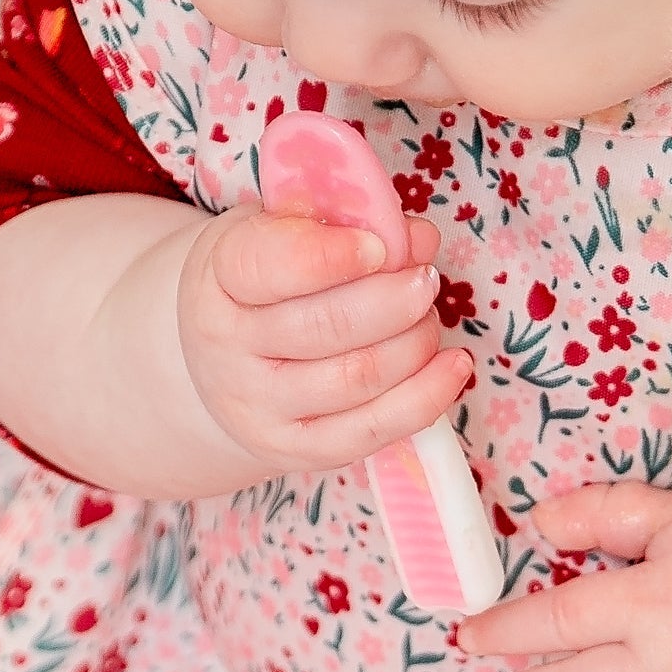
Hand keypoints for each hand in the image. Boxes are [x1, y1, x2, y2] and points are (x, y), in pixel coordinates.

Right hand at [174, 203, 472, 475]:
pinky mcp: (296, 450)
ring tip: (428, 316)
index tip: (380, 244)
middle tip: (425, 280)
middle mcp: (227, 349)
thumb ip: (343, 221)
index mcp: (218, 278)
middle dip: (396, 300)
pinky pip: (373, 429)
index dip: (335, 255)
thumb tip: (419, 239)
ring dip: (415, 342)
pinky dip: (427, 396)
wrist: (223, 363)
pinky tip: (453, 365)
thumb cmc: (264, 283)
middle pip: (328, 327)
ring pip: (358, 377)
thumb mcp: (281, 231)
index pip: (272, 265)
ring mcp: (259, 407)